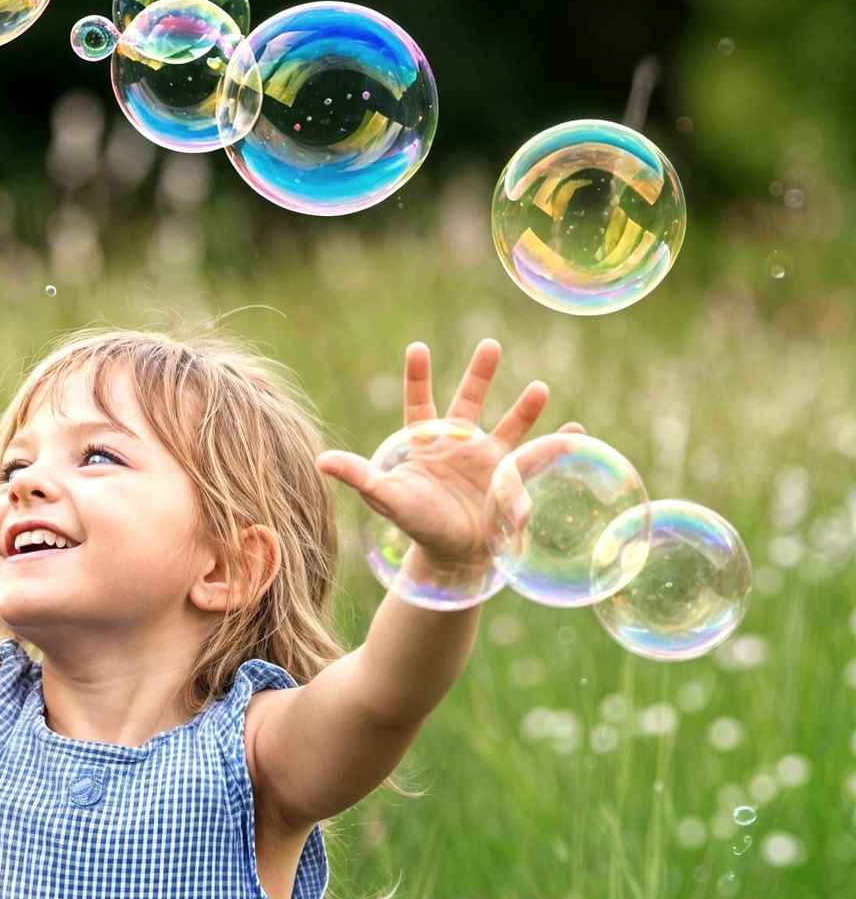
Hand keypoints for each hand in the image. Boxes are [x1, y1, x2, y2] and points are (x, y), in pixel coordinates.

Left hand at [316, 339, 584, 570]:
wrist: (450, 553)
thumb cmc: (416, 522)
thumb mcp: (386, 498)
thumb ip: (359, 476)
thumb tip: (321, 460)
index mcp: (427, 443)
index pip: (420, 403)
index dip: (418, 377)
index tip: (417, 348)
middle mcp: (459, 444)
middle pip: (469, 402)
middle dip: (479, 375)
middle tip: (490, 345)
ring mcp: (487, 461)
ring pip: (508, 427)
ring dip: (524, 410)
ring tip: (540, 389)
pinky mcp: (509, 481)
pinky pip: (536, 461)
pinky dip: (556, 448)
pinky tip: (576, 432)